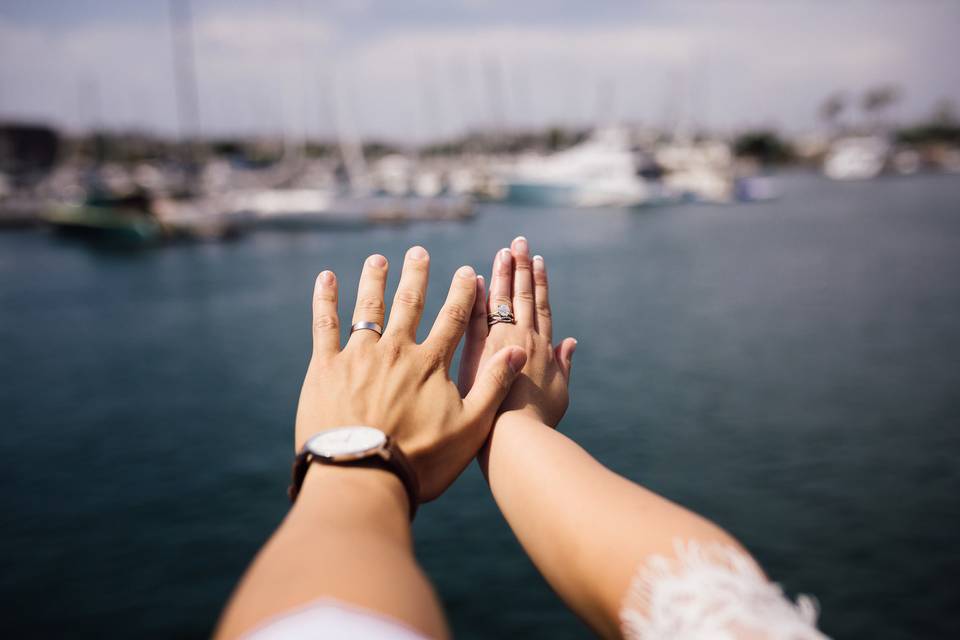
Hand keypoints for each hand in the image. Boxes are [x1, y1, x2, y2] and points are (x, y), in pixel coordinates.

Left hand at [295, 247, 527, 500]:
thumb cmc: (420, 460)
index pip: (452, 319)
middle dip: (416, 275)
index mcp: (430, 364)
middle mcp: (396, 351)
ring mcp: (358, 356)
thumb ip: (493, 384)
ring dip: (374, 280)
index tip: (467, 272)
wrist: (362, 476)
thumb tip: (517, 348)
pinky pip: (325, 325)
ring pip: (368, 308)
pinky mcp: (325, 368)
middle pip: (409, 303)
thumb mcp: (470, 428)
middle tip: (419, 251)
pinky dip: (326, 300)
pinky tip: (326, 278)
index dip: (462, 294)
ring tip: (378, 260)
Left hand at [458, 237, 575, 426]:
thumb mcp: (559, 395)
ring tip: (502, 250)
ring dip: (500, 273)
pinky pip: (473, 317)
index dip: (540, 282)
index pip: (541, 307)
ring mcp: (497, 344)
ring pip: (499, 300)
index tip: (537, 259)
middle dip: (520, 267)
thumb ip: (564, 365)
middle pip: (521, 296)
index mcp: (541, 349)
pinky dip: (474, 297)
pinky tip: (471, 278)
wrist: (515, 441)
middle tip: (518, 241)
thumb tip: (570, 342)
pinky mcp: (473, 353)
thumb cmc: (537, 425)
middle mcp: (521, 339)